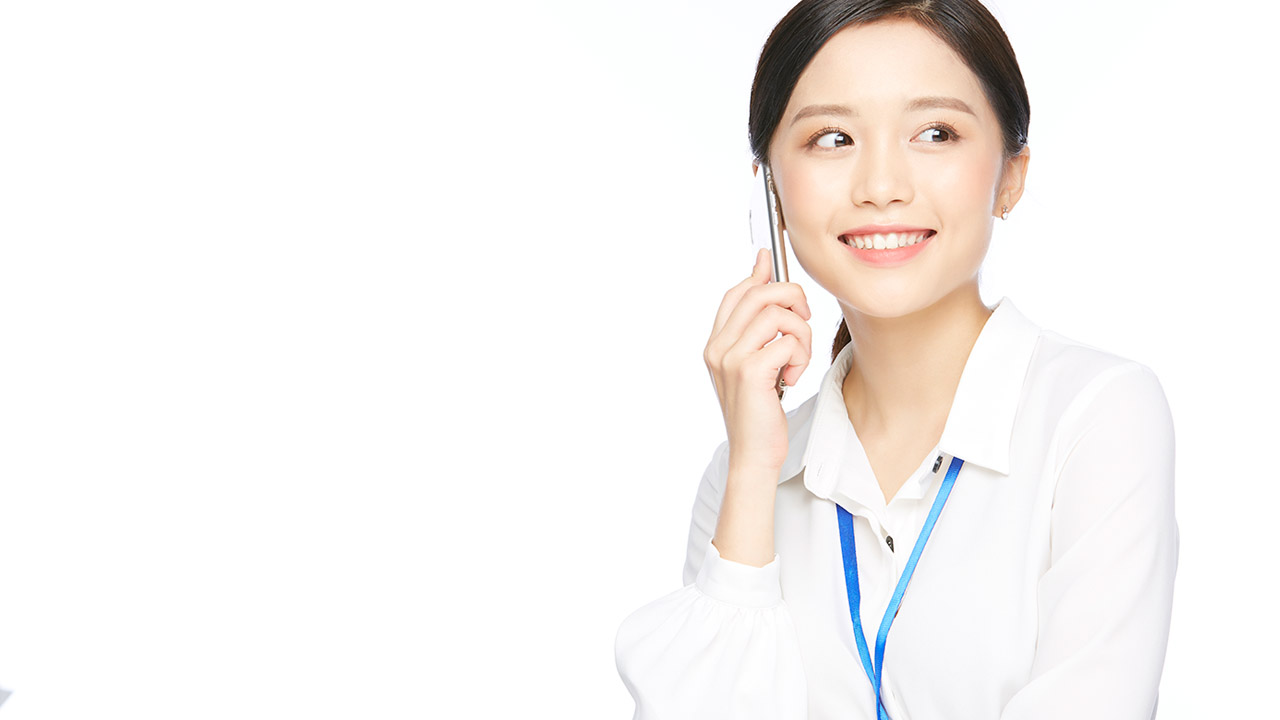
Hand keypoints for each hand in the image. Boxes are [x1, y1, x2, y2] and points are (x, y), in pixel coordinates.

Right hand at [703, 248, 812, 475]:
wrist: (753, 454)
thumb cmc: (758, 413)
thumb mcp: (753, 367)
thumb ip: (756, 332)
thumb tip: (765, 298)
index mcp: (715, 344)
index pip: (737, 293)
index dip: (759, 275)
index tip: (771, 261)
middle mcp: (718, 347)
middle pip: (760, 294)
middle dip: (793, 299)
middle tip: (804, 321)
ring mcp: (732, 358)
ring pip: (779, 314)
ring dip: (801, 335)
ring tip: (797, 361)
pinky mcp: (751, 371)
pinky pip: (789, 342)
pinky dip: (801, 358)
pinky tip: (792, 378)